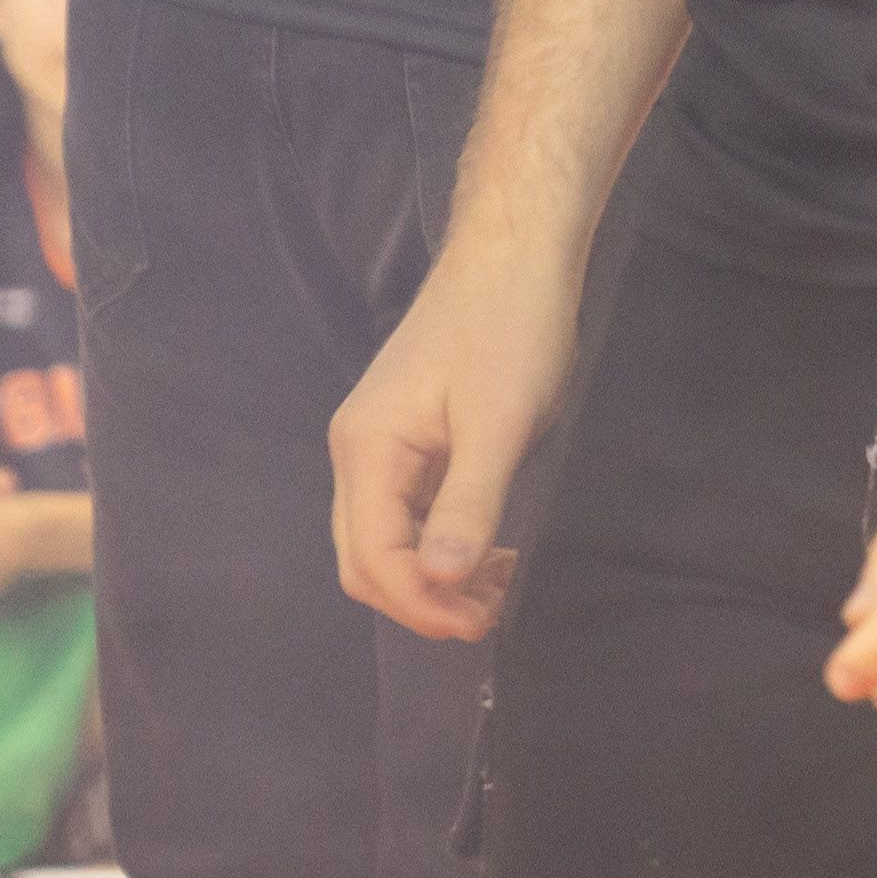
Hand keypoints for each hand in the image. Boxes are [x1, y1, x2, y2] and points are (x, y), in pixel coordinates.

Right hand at [332, 229, 582, 640]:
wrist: (516, 252)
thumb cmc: (511, 327)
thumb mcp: (500, 421)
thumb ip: (469, 500)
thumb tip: (441, 579)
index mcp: (367, 450)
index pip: (372, 556)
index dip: (418, 602)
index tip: (475, 625)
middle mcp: (359, 451)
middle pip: (366, 556)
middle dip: (420, 597)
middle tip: (485, 618)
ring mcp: (382, 442)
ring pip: (389, 535)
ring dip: (433, 573)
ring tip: (495, 592)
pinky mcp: (412, 433)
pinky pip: (412, 507)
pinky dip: (443, 539)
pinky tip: (488, 550)